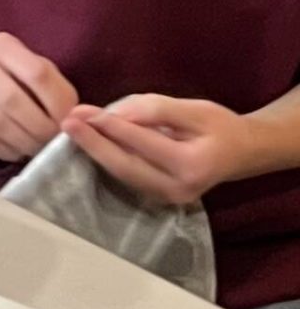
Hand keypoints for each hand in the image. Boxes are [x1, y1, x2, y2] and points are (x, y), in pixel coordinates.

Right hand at [0, 32, 78, 163]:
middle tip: (55, 141)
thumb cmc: (5, 70)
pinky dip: (9, 151)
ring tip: (40, 148)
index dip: (57, 102)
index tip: (69, 122)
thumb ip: (52, 84)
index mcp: (2, 46)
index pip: (36, 74)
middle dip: (41, 127)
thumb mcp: (30, 64)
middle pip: (13, 100)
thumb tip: (74, 116)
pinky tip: (20, 150)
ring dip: (25, 142)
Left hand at [63, 97, 256, 203]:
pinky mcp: (160, 198)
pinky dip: (108, 160)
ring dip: (96, 152)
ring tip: (72, 130)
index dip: (110, 127)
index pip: (142, 144)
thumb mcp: (193, 109)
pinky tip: (91, 143)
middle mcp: (178, 189)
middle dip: (93, 145)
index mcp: (192, 166)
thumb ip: (155, 110)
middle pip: (126, 167)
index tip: (82, 112)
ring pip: (123, 175)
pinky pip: (129, 177)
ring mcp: (169, 199)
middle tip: (66, 123)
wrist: (243, 153)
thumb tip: (115, 113)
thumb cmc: (220, 127)